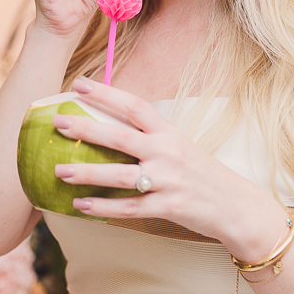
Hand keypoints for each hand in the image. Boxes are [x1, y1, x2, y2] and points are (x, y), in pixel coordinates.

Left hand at [50, 78, 287, 259]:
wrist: (235, 206)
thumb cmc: (199, 172)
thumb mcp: (178, 145)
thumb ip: (147, 135)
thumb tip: (106, 124)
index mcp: (168, 132)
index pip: (134, 106)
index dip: (106, 94)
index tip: (78, 85)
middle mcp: (167, 152)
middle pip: (121, 137)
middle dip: (87, 129)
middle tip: (58, 123)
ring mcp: (168, 181)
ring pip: (120, 176)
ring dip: (87, 173)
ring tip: (59, 171)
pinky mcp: (168, 207)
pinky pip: (129, 208)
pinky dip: (103, 208)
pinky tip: (79, 206)